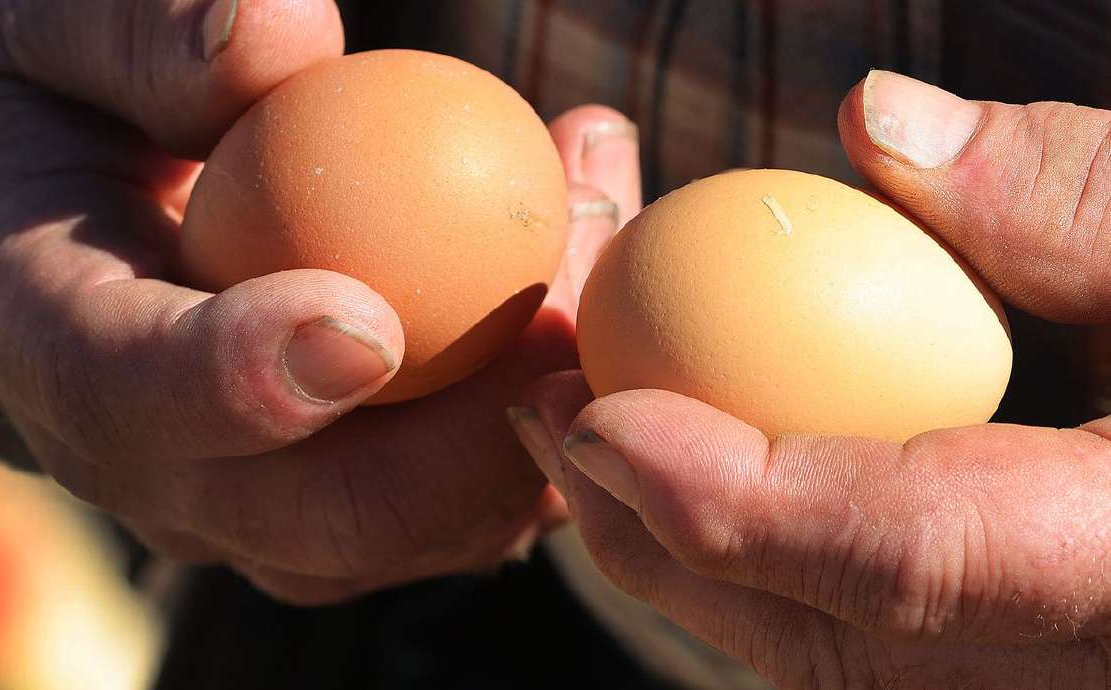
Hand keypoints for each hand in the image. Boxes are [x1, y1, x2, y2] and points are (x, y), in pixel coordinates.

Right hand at [0, 0, 639, 603]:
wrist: (84, 218)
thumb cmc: (66, 103)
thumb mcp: (54, 31)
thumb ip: (142, 36)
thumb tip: (287, 34)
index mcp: (51, 353)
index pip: (131, 397)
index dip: (248, 382)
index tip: (371, 320)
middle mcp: (165, 472)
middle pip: (336, 519)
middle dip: (482, 418)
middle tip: (576, 247)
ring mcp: (274, 511)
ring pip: (446, 520)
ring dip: (557, 386)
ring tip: (599, 197)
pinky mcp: (362, 508)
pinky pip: (487, 486)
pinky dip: (561, 385)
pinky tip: (590, 240)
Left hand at [514, 70, 1110, 687]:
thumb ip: (1071, 195)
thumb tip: (872, 123)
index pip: (910, 561)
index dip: (734, 500)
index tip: (597, 419)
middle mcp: (1072, 655)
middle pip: (824, 633)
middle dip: (654, 530)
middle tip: (547, 402)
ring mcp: (1036, 669)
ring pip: (819, 650)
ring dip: (676, 544)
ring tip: (582, 424)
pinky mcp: (1011, 650)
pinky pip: (848, 631)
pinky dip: (745, 552)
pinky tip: (684, 461)